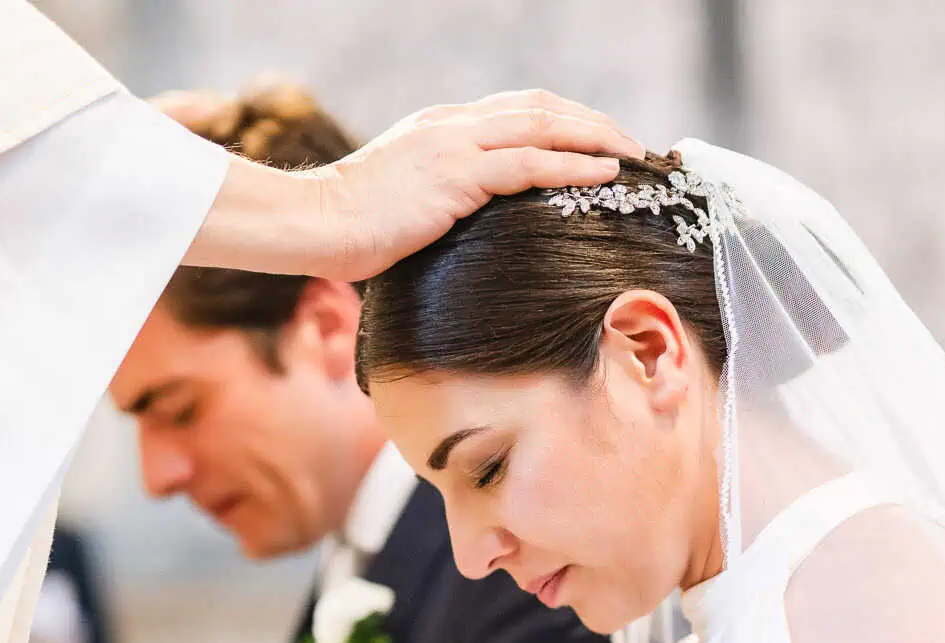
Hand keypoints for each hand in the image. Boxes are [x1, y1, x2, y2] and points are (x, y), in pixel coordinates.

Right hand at [182, 89, 642, 279]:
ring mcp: (455, 146)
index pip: (517, 111)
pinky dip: (572, 164)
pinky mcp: (456, 176)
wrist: (310, 224)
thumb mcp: (404, 207)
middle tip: (633, 144)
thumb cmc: (347, 230)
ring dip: (596, 137)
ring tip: (634, 154)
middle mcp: (452, 126)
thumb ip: (443, 203)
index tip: (600, 139)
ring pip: (543, 126)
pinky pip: (529, 164)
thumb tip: (472, 233)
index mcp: (441, 128)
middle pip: (540, 108)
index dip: (564, 120)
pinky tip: (605, 172)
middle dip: (592, 121)